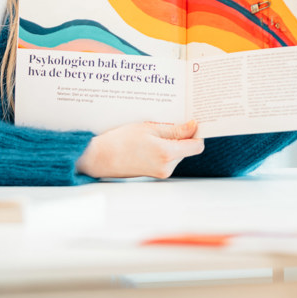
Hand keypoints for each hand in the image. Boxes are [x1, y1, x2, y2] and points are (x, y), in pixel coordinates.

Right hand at [76, 120, 204, 178]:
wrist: (100, 158)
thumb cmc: (120, 141)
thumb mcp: (149, 128)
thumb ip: (174, 130)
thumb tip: (193, 127)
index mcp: (167, 153)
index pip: (196, 145)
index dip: (196, 133)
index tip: (190, 123)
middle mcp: (167, 166)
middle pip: (187, 149)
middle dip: (180, 137)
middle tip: (164, 124)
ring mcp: (162, 172)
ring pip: (177, 154)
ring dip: (170, 143)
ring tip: (151, 135)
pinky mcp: (155, 174)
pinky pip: (167, 159)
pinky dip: (163, 149)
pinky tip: (148, 143)